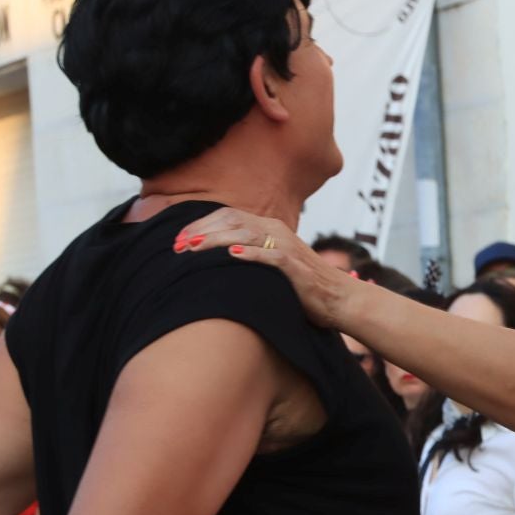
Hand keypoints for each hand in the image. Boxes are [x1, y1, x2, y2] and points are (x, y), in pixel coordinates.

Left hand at [175, 208, 356, 329]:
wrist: (337, 298)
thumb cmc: (301, 286)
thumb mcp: (271, 263)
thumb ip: (249, 254)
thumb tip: (215, 258)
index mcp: (269, 228)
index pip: (228, 216)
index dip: (201, 225)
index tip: (178, 240)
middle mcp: (276, 231)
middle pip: (231, 221)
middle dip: (201, 231)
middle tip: (177, 245)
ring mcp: (286, 247)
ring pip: (245, 234)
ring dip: (216, 240)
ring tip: (193, 248)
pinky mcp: (294, 266)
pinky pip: (270, 256)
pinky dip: (250, 254)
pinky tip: (232, 255)